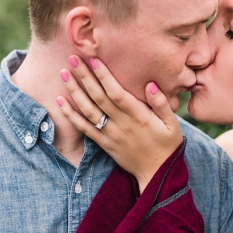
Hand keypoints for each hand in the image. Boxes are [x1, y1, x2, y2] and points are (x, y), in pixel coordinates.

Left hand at [56, 56, 183, 192]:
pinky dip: (70, 115)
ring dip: (74, 92)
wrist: (157, 174)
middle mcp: (122, 124)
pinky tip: (60, 101)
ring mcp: (110, 134)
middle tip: (73, 58)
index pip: (117, 93)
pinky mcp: (103, 143)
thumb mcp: (172, 124)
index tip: (94, 60)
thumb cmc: (167, 144)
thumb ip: (161, 103)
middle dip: (85, 77)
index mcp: (139, 116)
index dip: (104, 76)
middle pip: (99, 97)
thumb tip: (150, 84)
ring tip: (63, 74)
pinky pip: (84, 128)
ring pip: (88, 110)